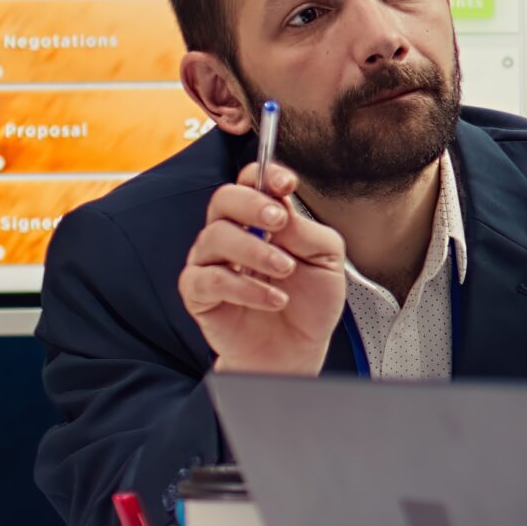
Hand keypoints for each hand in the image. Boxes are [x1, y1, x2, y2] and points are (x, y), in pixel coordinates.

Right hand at [179, 163, 348, 375]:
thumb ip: (307, 231)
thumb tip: (283, 213)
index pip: (251, 182)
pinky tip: (273, 299)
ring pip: (215, 236)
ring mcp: (212, 262)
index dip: (265, 175)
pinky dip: (245, 288)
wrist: (298, 350)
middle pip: (224, 199)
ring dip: (255, 251)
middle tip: (279, 222)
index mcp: (263, 219)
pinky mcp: (199, 293)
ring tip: (285, 271)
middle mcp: (233, 234)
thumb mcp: (327, 261)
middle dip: (253, 205)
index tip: (286, 183)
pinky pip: (208, 279)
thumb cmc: (310, 303)